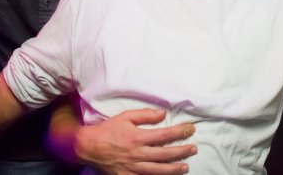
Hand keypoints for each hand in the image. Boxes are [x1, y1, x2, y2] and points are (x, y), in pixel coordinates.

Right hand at [75, 108, 196, 174]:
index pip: (165, 135)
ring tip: (185, 167)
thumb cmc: (108, 129)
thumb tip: (163, 113)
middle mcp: (138, 154)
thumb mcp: (125, 116)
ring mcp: (133, 167)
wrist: (88, 146)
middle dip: (182, 151)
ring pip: (158, 170)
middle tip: (194, 149)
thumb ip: (145, 115)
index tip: (191, 129)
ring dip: (174, 168)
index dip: (180, 132)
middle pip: (165, 154)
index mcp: (139, 137)